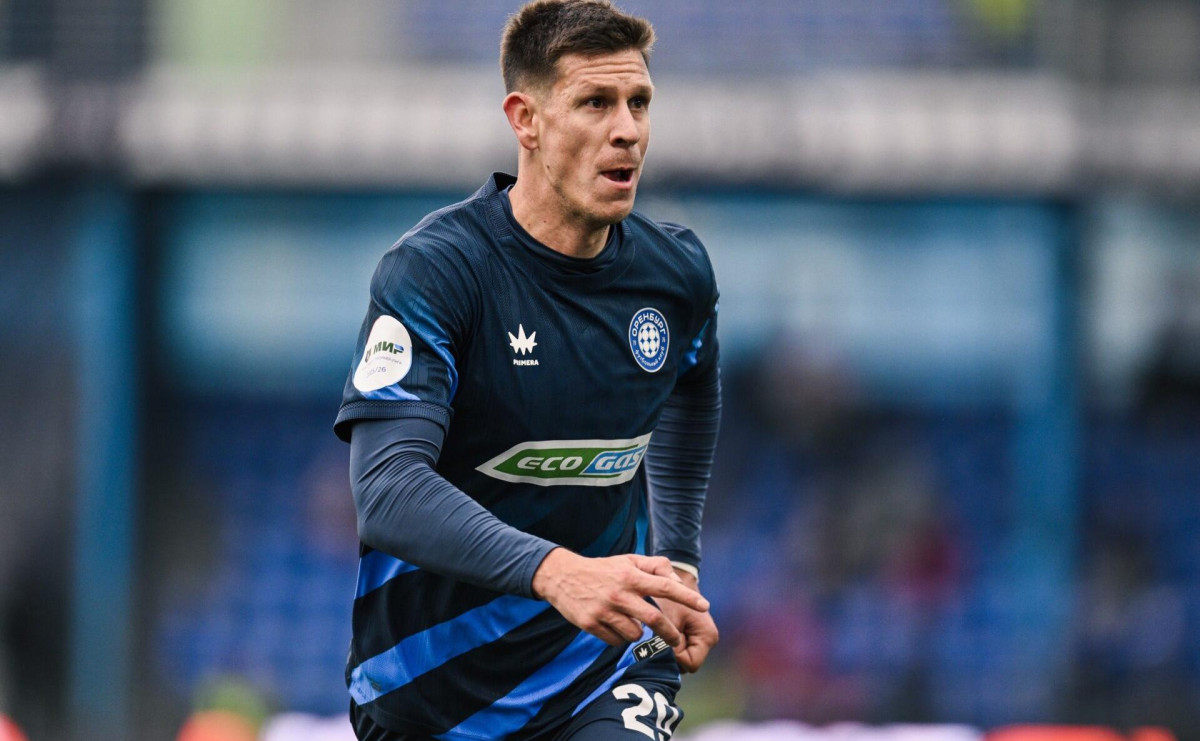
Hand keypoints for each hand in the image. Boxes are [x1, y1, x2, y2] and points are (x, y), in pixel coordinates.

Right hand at [531, 549, 709, 647]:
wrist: (562, 577)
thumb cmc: (602, 569)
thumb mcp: (628, 560)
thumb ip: (654, 567)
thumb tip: (677, 581)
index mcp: (631, 576)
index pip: (666, 587)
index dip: (687, 597)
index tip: (704, 606)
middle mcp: (619, 594)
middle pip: (654, 619)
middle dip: (670, 633)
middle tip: (675, 639)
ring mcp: (604, 611)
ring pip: (634, 634)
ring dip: (638, 633)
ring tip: (629, 622)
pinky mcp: (590, 624)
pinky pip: (615, 641)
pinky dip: (619, 637)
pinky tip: (613, 625)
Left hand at [657, 567, 717, 672]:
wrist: (672, 576)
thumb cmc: (669, 595)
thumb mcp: (667, 617)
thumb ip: (666, 641)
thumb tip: (659, 662)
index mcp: (707, 637)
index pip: (690, 664)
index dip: (674, 658)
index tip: (661, 642)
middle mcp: (707, 640)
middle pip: (685, 663)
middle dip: (670, 655)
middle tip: (655, 641)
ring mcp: (699, 638)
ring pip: (680, 658)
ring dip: (667, 650)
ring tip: (655, 635)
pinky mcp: (690, 634)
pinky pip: (677, 649)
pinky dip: (667, 644)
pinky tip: (656, 634)